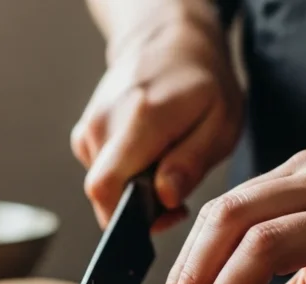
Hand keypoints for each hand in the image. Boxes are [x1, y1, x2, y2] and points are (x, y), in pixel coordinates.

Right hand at [71, 16, 242, 230]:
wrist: (169, 43)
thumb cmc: (202, 84)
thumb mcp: (220, 122)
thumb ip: (191, 162)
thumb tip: (165, 198)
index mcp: (140, 119)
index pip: (106, 189)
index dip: (131, 218)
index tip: (168, 213)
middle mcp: (104, 123)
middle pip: (104, 194)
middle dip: (139, 209)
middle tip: (176, 197)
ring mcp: (89, 128)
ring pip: (105, 186)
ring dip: (135, 191)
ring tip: (166, 168)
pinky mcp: (85, 134)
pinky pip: (103, 173)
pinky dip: (126, 177)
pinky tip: (149, 159)